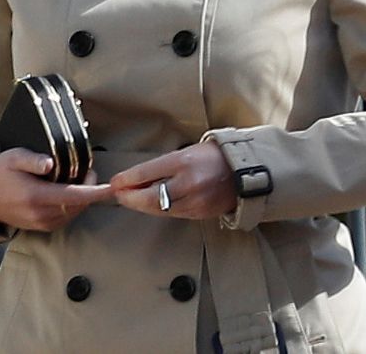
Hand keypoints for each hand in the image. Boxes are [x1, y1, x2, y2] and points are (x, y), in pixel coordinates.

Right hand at [0, 148, 112, 231]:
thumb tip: (49, 163)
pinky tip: (68, 192)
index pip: (74, 196)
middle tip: (87, 171)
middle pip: (78, 205)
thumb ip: (33, 160)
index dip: (96, 192)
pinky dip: (73, 206)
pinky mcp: (39, 227)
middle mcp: (39, 214)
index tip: (112, 188)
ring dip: (82, 198)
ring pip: (74, 212)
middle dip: (91, 189)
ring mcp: (39, 223)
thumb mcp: (13, 158)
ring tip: (77, 179)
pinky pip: (65, 218)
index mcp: (35, 196)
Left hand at [108, 142, 237, 219]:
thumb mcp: (189, 151)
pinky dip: (160, 209)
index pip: (146, 173)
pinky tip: (154, 203)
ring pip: (158, 209)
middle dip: (129, 197)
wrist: (249, 171)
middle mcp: (189, 183)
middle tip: (119, 195)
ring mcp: (195, 201)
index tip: (116, 183)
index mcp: (185, 161)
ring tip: (132, 199)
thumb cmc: (217, 156)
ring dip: (142, 205)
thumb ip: (164, 165)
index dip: (126, 180)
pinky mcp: (200, 213)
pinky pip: (173, 213)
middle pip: (148, 197)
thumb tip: (137, 178)